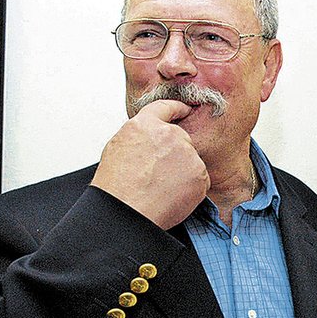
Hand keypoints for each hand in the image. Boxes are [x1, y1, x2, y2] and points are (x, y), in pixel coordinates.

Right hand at [91, 99, 208, 228]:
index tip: (186, 109)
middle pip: (181, 140)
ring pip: (191, 161)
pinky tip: (171, 196)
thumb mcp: (118, 148)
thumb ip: (140, 136)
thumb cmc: (117, 186)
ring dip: (182, 173)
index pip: (166, 108)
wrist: (126, 210)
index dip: (177, 109)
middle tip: (158, 176)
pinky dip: (190, 189)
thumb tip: (151, 139)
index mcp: (146, 125)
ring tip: (160, 188)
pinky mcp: (200, 174)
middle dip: (174, 156)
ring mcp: (187, 153)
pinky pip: (200, 180)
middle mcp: (169, 134)